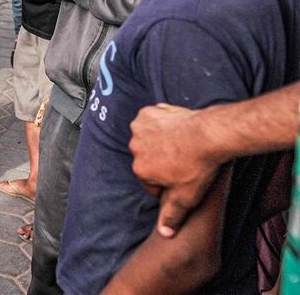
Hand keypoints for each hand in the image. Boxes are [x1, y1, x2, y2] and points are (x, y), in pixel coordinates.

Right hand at [129, 103, 218, 237]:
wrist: (210, 134)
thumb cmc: (199, 164)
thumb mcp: (187, 197)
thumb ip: (172, 215)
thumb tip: (164, 233)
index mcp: (140, 169)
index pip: (149, 181)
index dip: (167, 182)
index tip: (181, 178)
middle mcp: (135, 147)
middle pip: (147, 159)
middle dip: (161, 161)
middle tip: (183, 161)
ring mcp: (140, 128)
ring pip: (147, 140)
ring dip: (159, 142)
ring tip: (181, 145)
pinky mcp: (148, 112)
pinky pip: (150, 121)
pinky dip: (160, 125)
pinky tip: (176, 130)